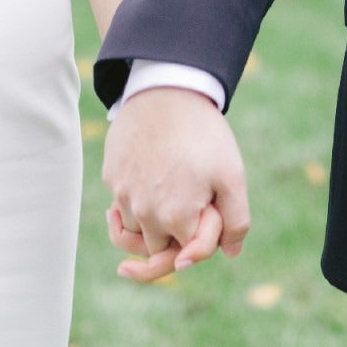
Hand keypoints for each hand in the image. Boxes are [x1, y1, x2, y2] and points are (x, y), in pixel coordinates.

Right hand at [102, 86, 250, 283]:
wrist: (166, 90)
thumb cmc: (203, 134)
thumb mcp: (232, 175)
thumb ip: (235, 220)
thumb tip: (230, 253)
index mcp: (175, 218)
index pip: (185, 255)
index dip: (202, 240)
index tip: (208, 217)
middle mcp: (143, 213)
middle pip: (157, 248)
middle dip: (173, 237)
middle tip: (191, 205)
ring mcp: (122, 195)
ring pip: (135, 231)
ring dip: (150, 225)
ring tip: (168, 198)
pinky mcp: (111, 176)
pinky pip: (120, 205)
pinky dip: (132, 204)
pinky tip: (149, 181)